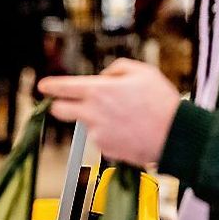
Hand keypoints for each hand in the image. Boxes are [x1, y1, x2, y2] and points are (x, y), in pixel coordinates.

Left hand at [38, 59, 180, 165]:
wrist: (175, 136)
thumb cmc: (161, 103)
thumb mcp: (142, 71)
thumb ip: (116, 69)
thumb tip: (104, 77)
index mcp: (98, 91)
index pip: (64, 88)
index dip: (50, 86)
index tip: (43, 87)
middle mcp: (93, 114)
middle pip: (61, 111)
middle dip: (59, 106)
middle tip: (64, 104)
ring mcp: (97, 134)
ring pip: (87, 125)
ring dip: (97, 121)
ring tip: (125, 118)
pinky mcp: (106, 150)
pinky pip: (102, 139)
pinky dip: (111, 134)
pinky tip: (129, 130)